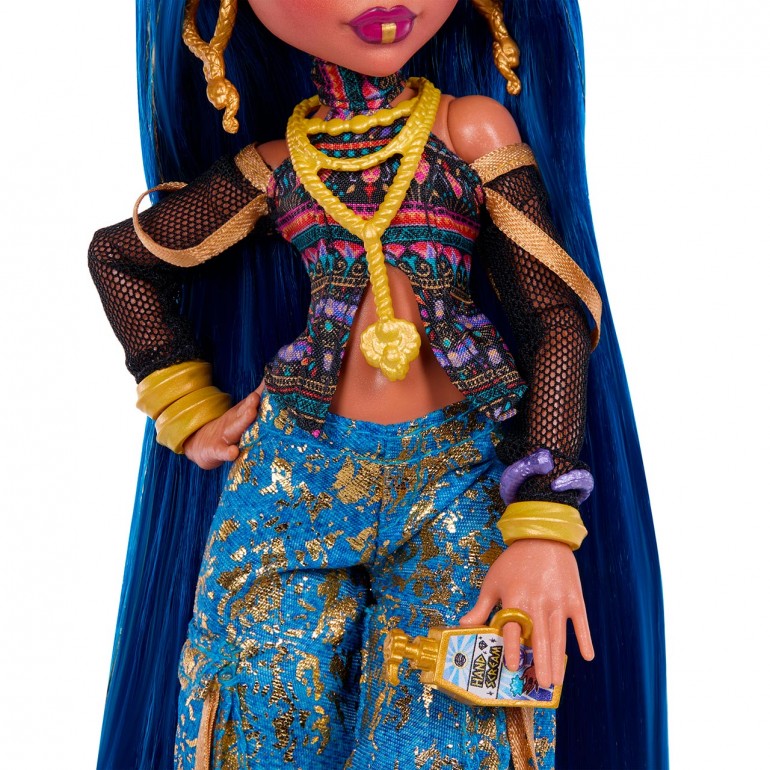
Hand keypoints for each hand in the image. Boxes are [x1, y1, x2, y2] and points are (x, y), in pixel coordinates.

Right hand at [182, 386, 262, 469]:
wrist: (199, 446)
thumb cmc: (225, 432)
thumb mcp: (238, 416)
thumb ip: (252, 403)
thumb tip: (267, 384)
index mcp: (239, 415)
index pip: (251, 403)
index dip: (260, 394)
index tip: (270, 384)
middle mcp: (233, 423)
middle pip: (243, 412)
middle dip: (251, 403)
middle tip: (257, 395)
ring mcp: (224, 437)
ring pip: (235, 428)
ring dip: (243, 420)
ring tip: (251, 412)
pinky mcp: (216, 451)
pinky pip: (222, 452)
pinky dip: (228, 452)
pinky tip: (233, 452)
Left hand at [459, 539, 593, 687]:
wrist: (542, 537)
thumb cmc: (514, 562)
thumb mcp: (493, 581)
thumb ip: (481, 607)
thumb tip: (463, 626)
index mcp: (515, 598)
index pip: (513, 628)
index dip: (513, 648)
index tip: (514, 667)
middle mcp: (538, 602)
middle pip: (540, 638)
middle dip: (541, 663)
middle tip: (542, 685)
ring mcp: (558, 601)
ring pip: (559, 635)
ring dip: (559, 659)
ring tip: (557, 680)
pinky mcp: (575, 598)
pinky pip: (580, 622)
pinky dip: (584, 639)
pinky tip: (587, 657)